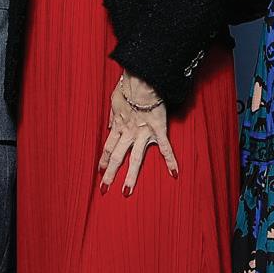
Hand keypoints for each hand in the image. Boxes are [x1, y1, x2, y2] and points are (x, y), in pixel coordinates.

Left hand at [99, 72, 178, 194]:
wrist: (142, 80)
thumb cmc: (128, 88)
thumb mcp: (114, 101)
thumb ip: (112, 115)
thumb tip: (109, 126)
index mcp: (118, 126)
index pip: (109, 147)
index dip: (103, 160)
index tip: (99, 171)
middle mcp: (128, 133)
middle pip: (117, 157)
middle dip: (110, 174)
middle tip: (104, 189)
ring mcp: (142, 134)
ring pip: (135, 159)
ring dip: (130, 176)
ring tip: (126, 192)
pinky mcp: (158, 131)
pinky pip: (165, 148)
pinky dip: (171, 160)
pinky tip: (174, 174)